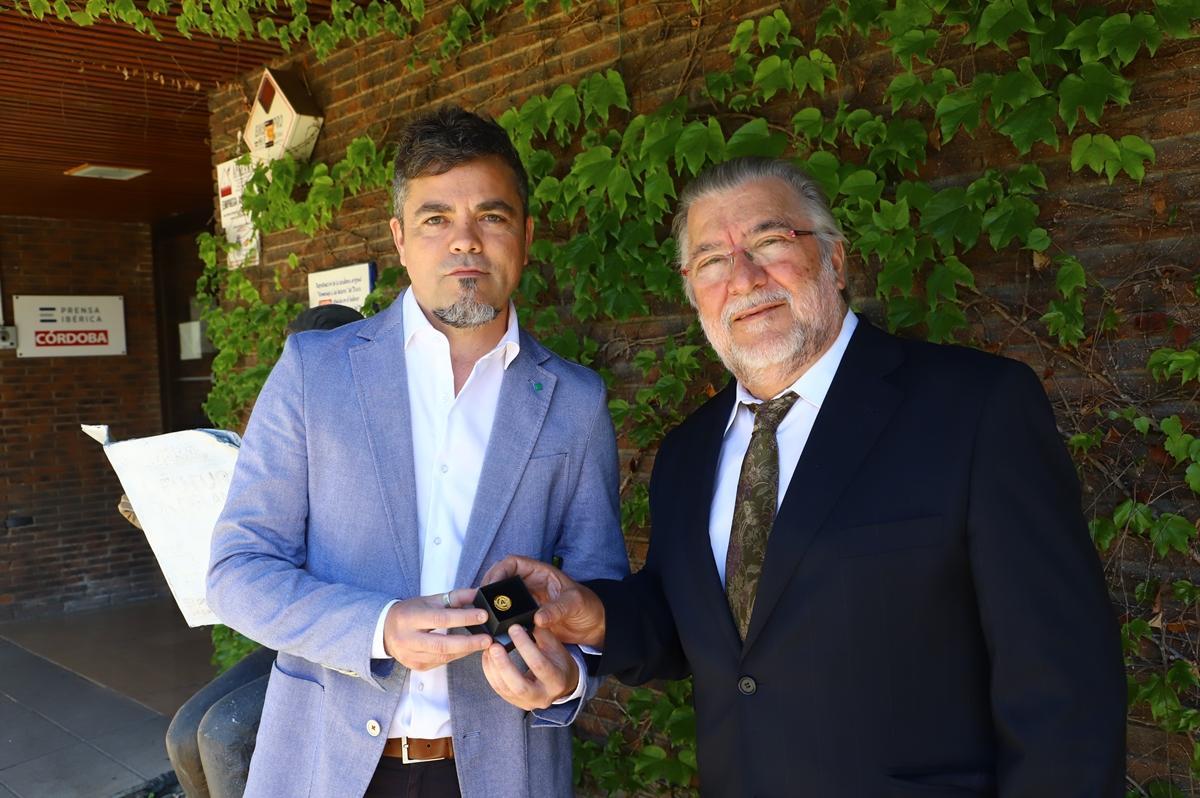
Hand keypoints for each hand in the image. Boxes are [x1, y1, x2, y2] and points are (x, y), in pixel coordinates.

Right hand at [383, 588, 491, 670]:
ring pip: (442, 656)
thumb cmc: (410, 612)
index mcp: (410, 618)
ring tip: (482, 643)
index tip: (483, 615)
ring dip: (465, 650)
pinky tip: (467, 650)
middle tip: (488, 639)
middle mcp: (407, 639)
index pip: (440, 618)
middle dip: (468, 642)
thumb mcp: (429, 600)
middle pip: (441, 644)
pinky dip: (456, 656)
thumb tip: (478, 594)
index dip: (463, 617)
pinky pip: (440, 663)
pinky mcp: (415, 666)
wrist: (385, 630)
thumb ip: (455, 597)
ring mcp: (410, 656)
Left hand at [481, 624, 579, 709]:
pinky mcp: (515, 702)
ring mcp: (527, 703)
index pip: (538, 664)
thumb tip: (524, 619)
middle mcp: (543, 696)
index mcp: (557, 681)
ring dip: (493, 668)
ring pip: (504, 689)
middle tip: (494, 646)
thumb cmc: (558, 661)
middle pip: (519, 685)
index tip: (513, 628)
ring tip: (489, 648)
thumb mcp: (555, 646)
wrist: (561, 682)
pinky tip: (487, 657)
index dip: (524, 646)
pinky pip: (498, 689)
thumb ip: (541, 633)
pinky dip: (490, 672)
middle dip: (504, 665)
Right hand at [482, 556, 605, 647]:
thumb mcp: (575, 604)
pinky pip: (508, 615)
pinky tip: (493, 629)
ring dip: (492, 605)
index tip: (491, 585)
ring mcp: (526, 601)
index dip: (499, 570)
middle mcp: (530, 585)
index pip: (513, 563)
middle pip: (501, 579)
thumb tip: (538, 618)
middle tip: (480, 603)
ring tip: (482, 616)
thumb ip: (557, 609)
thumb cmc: (588, 607)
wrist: (594, 627)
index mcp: (540, 573)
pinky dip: (499, 620)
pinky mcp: (526, 617)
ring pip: (502, 598)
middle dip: (489, 588)